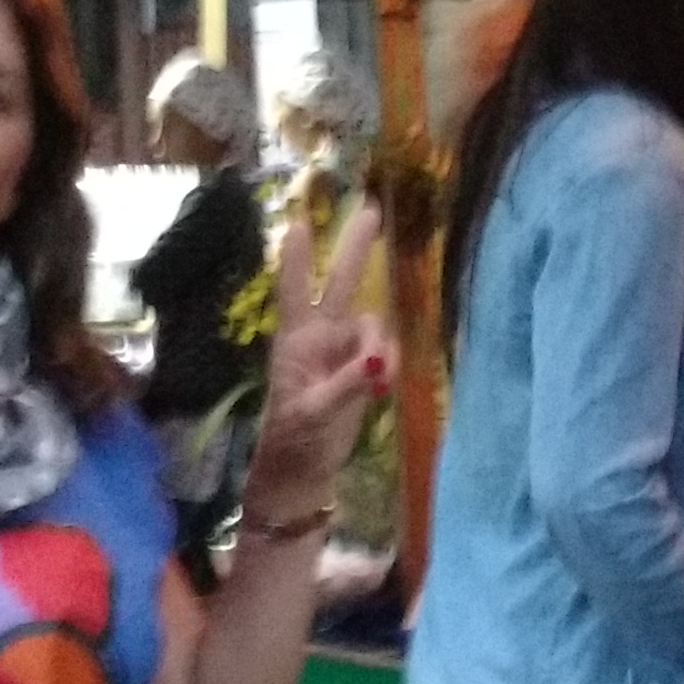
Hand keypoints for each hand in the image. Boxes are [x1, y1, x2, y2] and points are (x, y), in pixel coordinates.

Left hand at [250, 204, 394, 508]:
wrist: (302, 475)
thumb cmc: (294, 443)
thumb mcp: (315, 414)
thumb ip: (347, 385)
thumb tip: (377, 362)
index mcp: (297, 342)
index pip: (295, 291)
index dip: (299, 258)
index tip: (298, 221)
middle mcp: (319, 338)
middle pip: (341, 283)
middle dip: (356, 248)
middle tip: (371, 208)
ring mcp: (341, 353)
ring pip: (373, 325)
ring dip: (381, 344)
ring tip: (378, 383)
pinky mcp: (360, 372)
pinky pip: (384, 352)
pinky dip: (388, 364)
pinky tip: (382, 387)